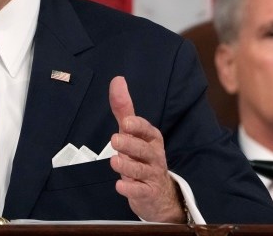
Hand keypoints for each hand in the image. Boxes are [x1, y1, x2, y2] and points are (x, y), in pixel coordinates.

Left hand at [108, 76, 184, 222]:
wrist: (158, 193)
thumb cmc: (141, 156)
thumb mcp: (133, 132)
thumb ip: (124, 109)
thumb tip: (117, 80)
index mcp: (151, 139)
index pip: (147, 130)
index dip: (137, 127)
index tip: (126, 123)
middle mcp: (154, 156)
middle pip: (144, 150)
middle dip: (130, 145)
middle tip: (115, 139)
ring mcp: (151, 175)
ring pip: (141, 170)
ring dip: (127, 166)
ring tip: (115, 161)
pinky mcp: (147, 193)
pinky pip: (140, 191)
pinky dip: (130, 189)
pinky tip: (120, 185)